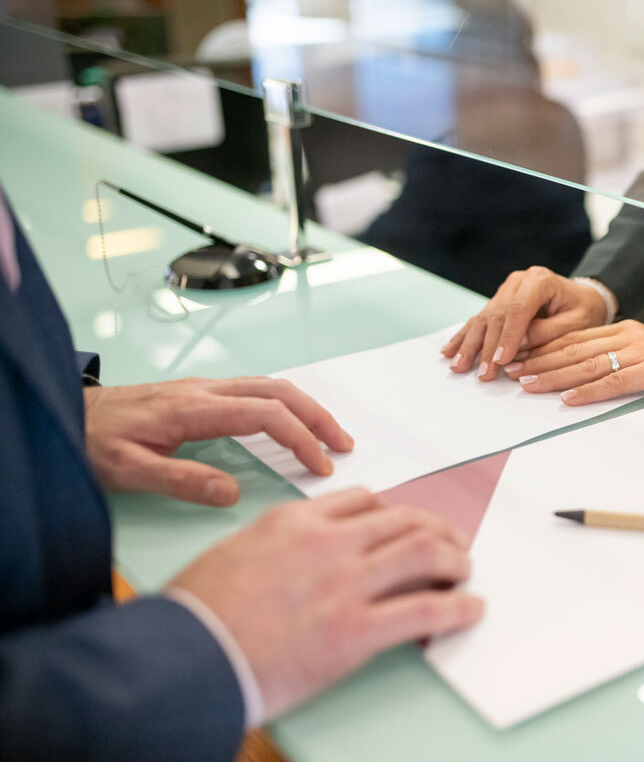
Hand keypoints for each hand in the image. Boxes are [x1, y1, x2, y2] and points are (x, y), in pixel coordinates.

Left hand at [84, 377, 353, 506]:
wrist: (64, 416)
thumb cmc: (90, 443)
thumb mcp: (127, 471)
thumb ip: (180, 481)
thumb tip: (231, 492)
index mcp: (194, 408)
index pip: (266, 415)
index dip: (301, 439)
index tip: (320, 466)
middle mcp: (205, 390)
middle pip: (279, 391)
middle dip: (318, 417)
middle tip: (344, 446)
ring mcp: (203, 388)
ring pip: (270, 386)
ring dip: (305, 408)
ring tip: (328, 435)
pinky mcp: (199, 393)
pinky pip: (256, 390)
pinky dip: (285, 404)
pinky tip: (290, 423)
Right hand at [168, 488, 482, 720]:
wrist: (183, 659)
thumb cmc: (196, 616)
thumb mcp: (236, 555)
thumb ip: (278, 547)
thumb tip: (300, 559)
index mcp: (295, 521)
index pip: (364, 501)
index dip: (396, 513)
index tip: (407, 525)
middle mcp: (328, 541)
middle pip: (405, 520)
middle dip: (438, 531)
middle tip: (452, 545)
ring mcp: (345, 584)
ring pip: (425, 551)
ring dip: (455, 560)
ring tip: (465, 571)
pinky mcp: (356, 630)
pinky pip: (426, 609)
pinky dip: (458, 607)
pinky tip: (470, 609)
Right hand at [440, 266, 608, 380]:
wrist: (583, 297)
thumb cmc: (584, 310)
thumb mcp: (577, 323)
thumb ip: (548, 333)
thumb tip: (518, 347)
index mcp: (540, 280)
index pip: (519, 309)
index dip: (508, 336)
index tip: (501, 360)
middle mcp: (519, 281)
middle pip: (497, 315)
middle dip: (488, 347)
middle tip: (484, 374)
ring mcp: (506, 290)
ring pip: (484, 318)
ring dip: (470, 344)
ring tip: (458, 366)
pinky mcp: (499, 301)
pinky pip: (480, 320)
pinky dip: (465, 337)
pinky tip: (450, 351)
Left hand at [507, 320, 643, 405]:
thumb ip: (615, 364)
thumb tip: (575, 381)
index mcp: (623, 331)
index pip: (574, 339)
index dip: (542, 349)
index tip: (516, 359)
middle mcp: (629, 335)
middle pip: (574, 349)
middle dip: (539, 361)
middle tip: (510, 372)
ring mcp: (643, 350)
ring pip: (589, 364)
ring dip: (555, 376)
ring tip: (528, 384)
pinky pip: (616, 382)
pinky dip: (589, 392)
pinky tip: (569, 399)